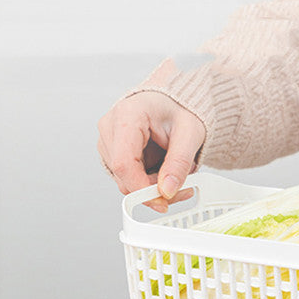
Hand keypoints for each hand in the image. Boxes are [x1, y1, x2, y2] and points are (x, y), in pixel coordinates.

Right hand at [98, 87, 205, 212]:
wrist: (174, 99)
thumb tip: (167, 191)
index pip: (124, 163)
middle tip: (182, 186)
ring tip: (174, 171)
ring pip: (125, 181)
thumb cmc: (180, 106)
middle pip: (123, 176)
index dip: (142, 188)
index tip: (163, 200)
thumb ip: (178, 163)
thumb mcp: (190, 133)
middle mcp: (110, 126)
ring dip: (152, 186)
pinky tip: (162, 170)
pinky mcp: (112, 151)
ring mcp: (108, 140)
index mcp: (127, 115)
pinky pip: (127, 177)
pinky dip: (147, 181)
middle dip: (153, 189)